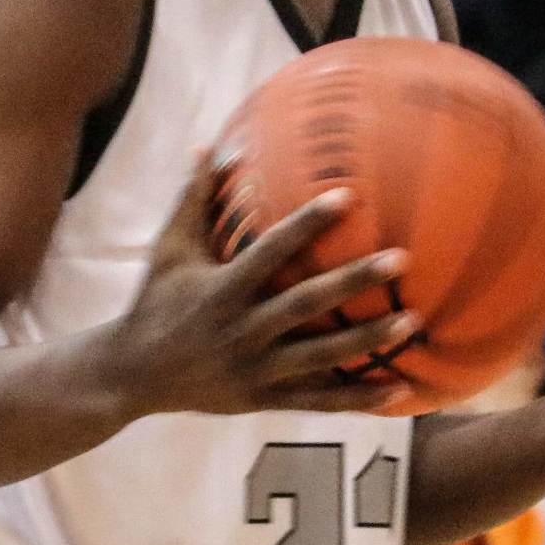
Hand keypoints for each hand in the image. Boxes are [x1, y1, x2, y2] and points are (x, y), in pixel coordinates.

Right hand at [106, 152, 417, 417]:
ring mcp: (255, 370)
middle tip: (400, 259)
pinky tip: (401, 388)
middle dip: (352, 283)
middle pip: (305, 306)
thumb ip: (193, 199)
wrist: (131, 375)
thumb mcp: (168, 249)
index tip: (347, 196)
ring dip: (367, 341)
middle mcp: (241, 331)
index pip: (271, 252)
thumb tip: (210, 144)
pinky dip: (358, 398)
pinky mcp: (263, 400)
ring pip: (320, 358)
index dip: (308, 223)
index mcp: (221, 292)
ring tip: (412, 321)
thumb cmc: (154, 301)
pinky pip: (318, 400)